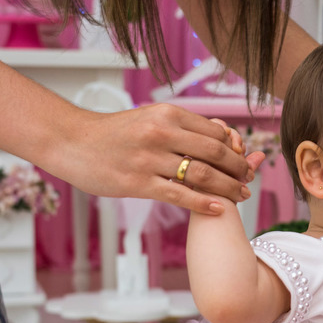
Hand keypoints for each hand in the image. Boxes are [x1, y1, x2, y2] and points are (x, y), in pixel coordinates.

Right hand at [45, 103, 256, 214]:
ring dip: (228, 187)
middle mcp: (161, 133)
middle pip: (216, 153)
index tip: (245, 160)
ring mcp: (150, 159)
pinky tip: (219, 208)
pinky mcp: (139, 183)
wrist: (72, 142)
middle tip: (250, 179)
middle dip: (238, 168)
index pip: (215, 132)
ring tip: (242, 196)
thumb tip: (214, 138)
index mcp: (167, 114)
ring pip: (202, 175)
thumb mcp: (149, 118)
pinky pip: (180, 194)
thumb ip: (179, 127)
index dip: (236, 148)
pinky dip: (204, 202)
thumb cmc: (112, 133)